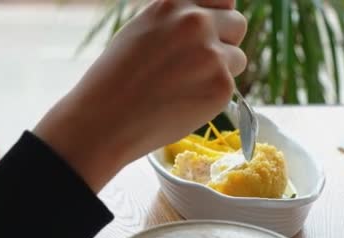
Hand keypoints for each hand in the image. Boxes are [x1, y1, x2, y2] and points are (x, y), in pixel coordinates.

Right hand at [34, 0, 246, 191]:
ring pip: (238, 58)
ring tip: (186, 87)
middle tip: (197, 66)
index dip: (218, 16)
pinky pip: (231, 87)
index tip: (211, 31)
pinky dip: (213, 97)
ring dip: (221, 71)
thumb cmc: (115, 79)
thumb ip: (176, 21)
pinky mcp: (221, 86)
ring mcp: (212, 54)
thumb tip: (207, 19)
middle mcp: (196, 22)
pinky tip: (184, 103)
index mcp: (173, 3)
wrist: (106, 119)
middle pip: (237, 24)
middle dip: (224, 43)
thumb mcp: (142, 29)